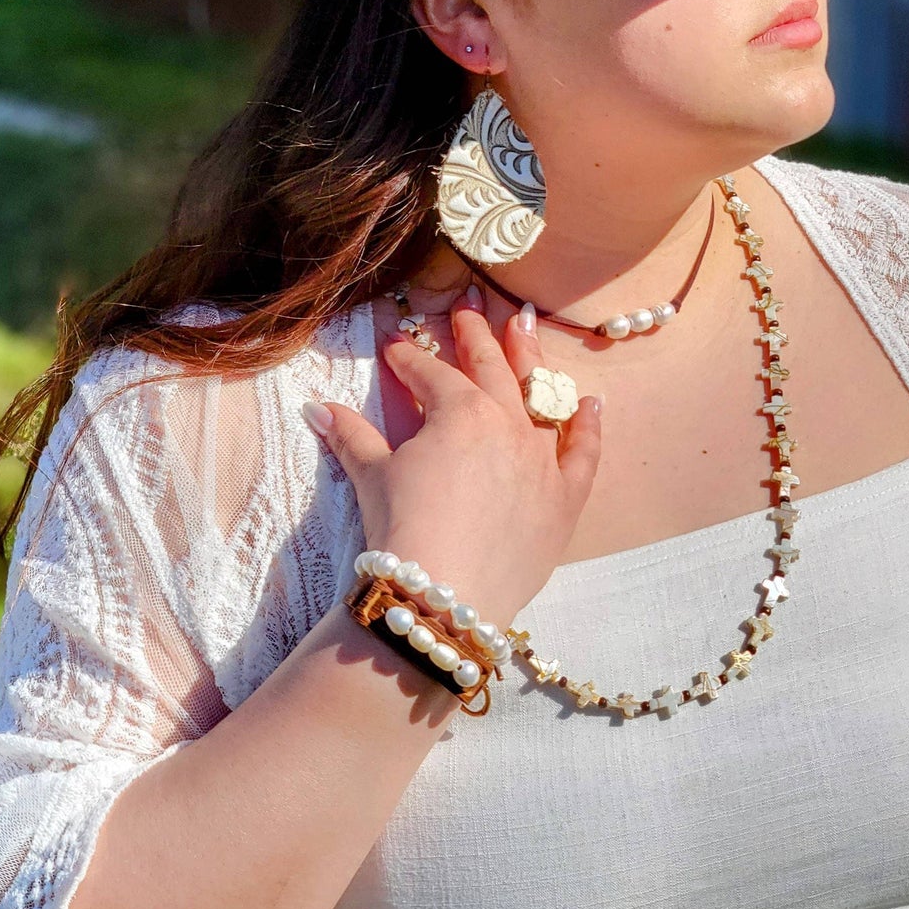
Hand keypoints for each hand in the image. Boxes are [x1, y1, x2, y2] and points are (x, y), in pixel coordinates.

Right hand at [303, 291, 602, 627]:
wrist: (444, 596)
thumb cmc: (404, 531)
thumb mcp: (372, 477)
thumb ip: (351, 436)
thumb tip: (317, 408)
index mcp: (459, 410)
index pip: (430, 374)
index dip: (409, 359)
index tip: (397, 347)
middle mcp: (506, 423)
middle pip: (491, 368)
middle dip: (476, 337)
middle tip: (469, 311)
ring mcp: (541, 458)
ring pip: (539, 395)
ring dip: (531, 358)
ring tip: (525, 325)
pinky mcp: (565, 497)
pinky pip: (583, 453)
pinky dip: (589, 426)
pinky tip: (591, 402)